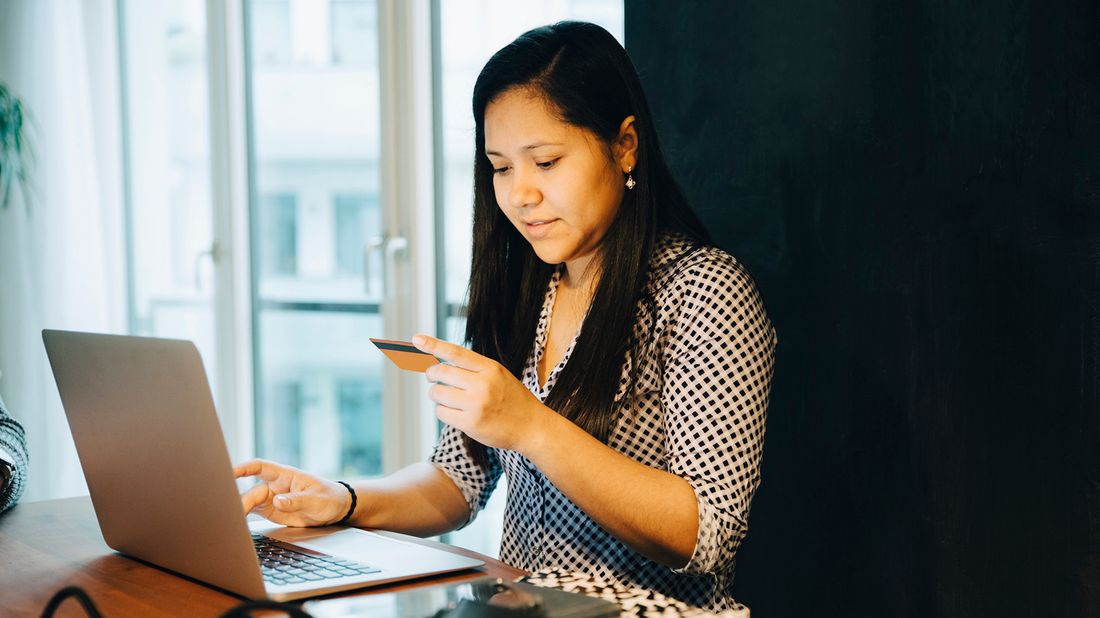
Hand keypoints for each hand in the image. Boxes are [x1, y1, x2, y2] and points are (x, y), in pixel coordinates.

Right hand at [234, 459, 351, 526]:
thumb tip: (277, 501)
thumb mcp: (317, 500)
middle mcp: (275, 485)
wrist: (335, 509)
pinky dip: (243, 518)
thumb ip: (297, 501)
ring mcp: (271, 498)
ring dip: (239, 510)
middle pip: (252, 491)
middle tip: (233, 512)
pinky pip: (253, 512)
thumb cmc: (329, 498)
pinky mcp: (270, 510)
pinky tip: (236, 524)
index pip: (261, 467)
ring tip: (230, 521)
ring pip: (249, 502)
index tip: (230, 472)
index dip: (245, 468)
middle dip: (240, 500)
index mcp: (286, 476)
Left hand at [414, 334, 547, 452]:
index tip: (417, 339)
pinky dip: (443, 411)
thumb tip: (440, 365)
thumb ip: (473, 369)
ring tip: (449, 398)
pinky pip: (441, 413)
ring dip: (437, 395)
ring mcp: (476, 404)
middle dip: (432, 375)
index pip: (456, 353)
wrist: (531, 427)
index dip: (434, 345)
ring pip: (437, 393)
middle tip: (434, 378)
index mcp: (490, 368)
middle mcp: (482, 384)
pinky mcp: (470, 423)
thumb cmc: (512, 399)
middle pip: (440, 373)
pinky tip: (455, 412)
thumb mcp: (499, 375)